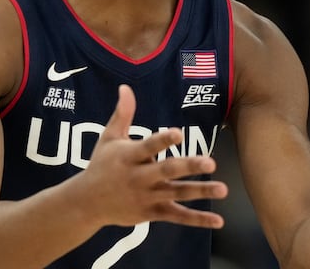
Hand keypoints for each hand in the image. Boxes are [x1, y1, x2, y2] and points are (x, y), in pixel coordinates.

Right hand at [78, 84, 227, 228]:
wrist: (86, 203)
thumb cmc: (101, 164)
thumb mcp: (108, 137)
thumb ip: (122, 113)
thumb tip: (125, 87)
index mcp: (128, 156)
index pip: (148, 146)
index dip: (163, 140)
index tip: (179, 133)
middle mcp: (139, 177)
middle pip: (167, 171)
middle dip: (188, 166)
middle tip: (210, 162)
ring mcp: (146, 197)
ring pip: (177, 194)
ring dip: (200, 191)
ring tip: (223, 188)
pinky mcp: (151, 213)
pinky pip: (177, 216)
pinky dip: (197, 220)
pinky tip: (218, 221)